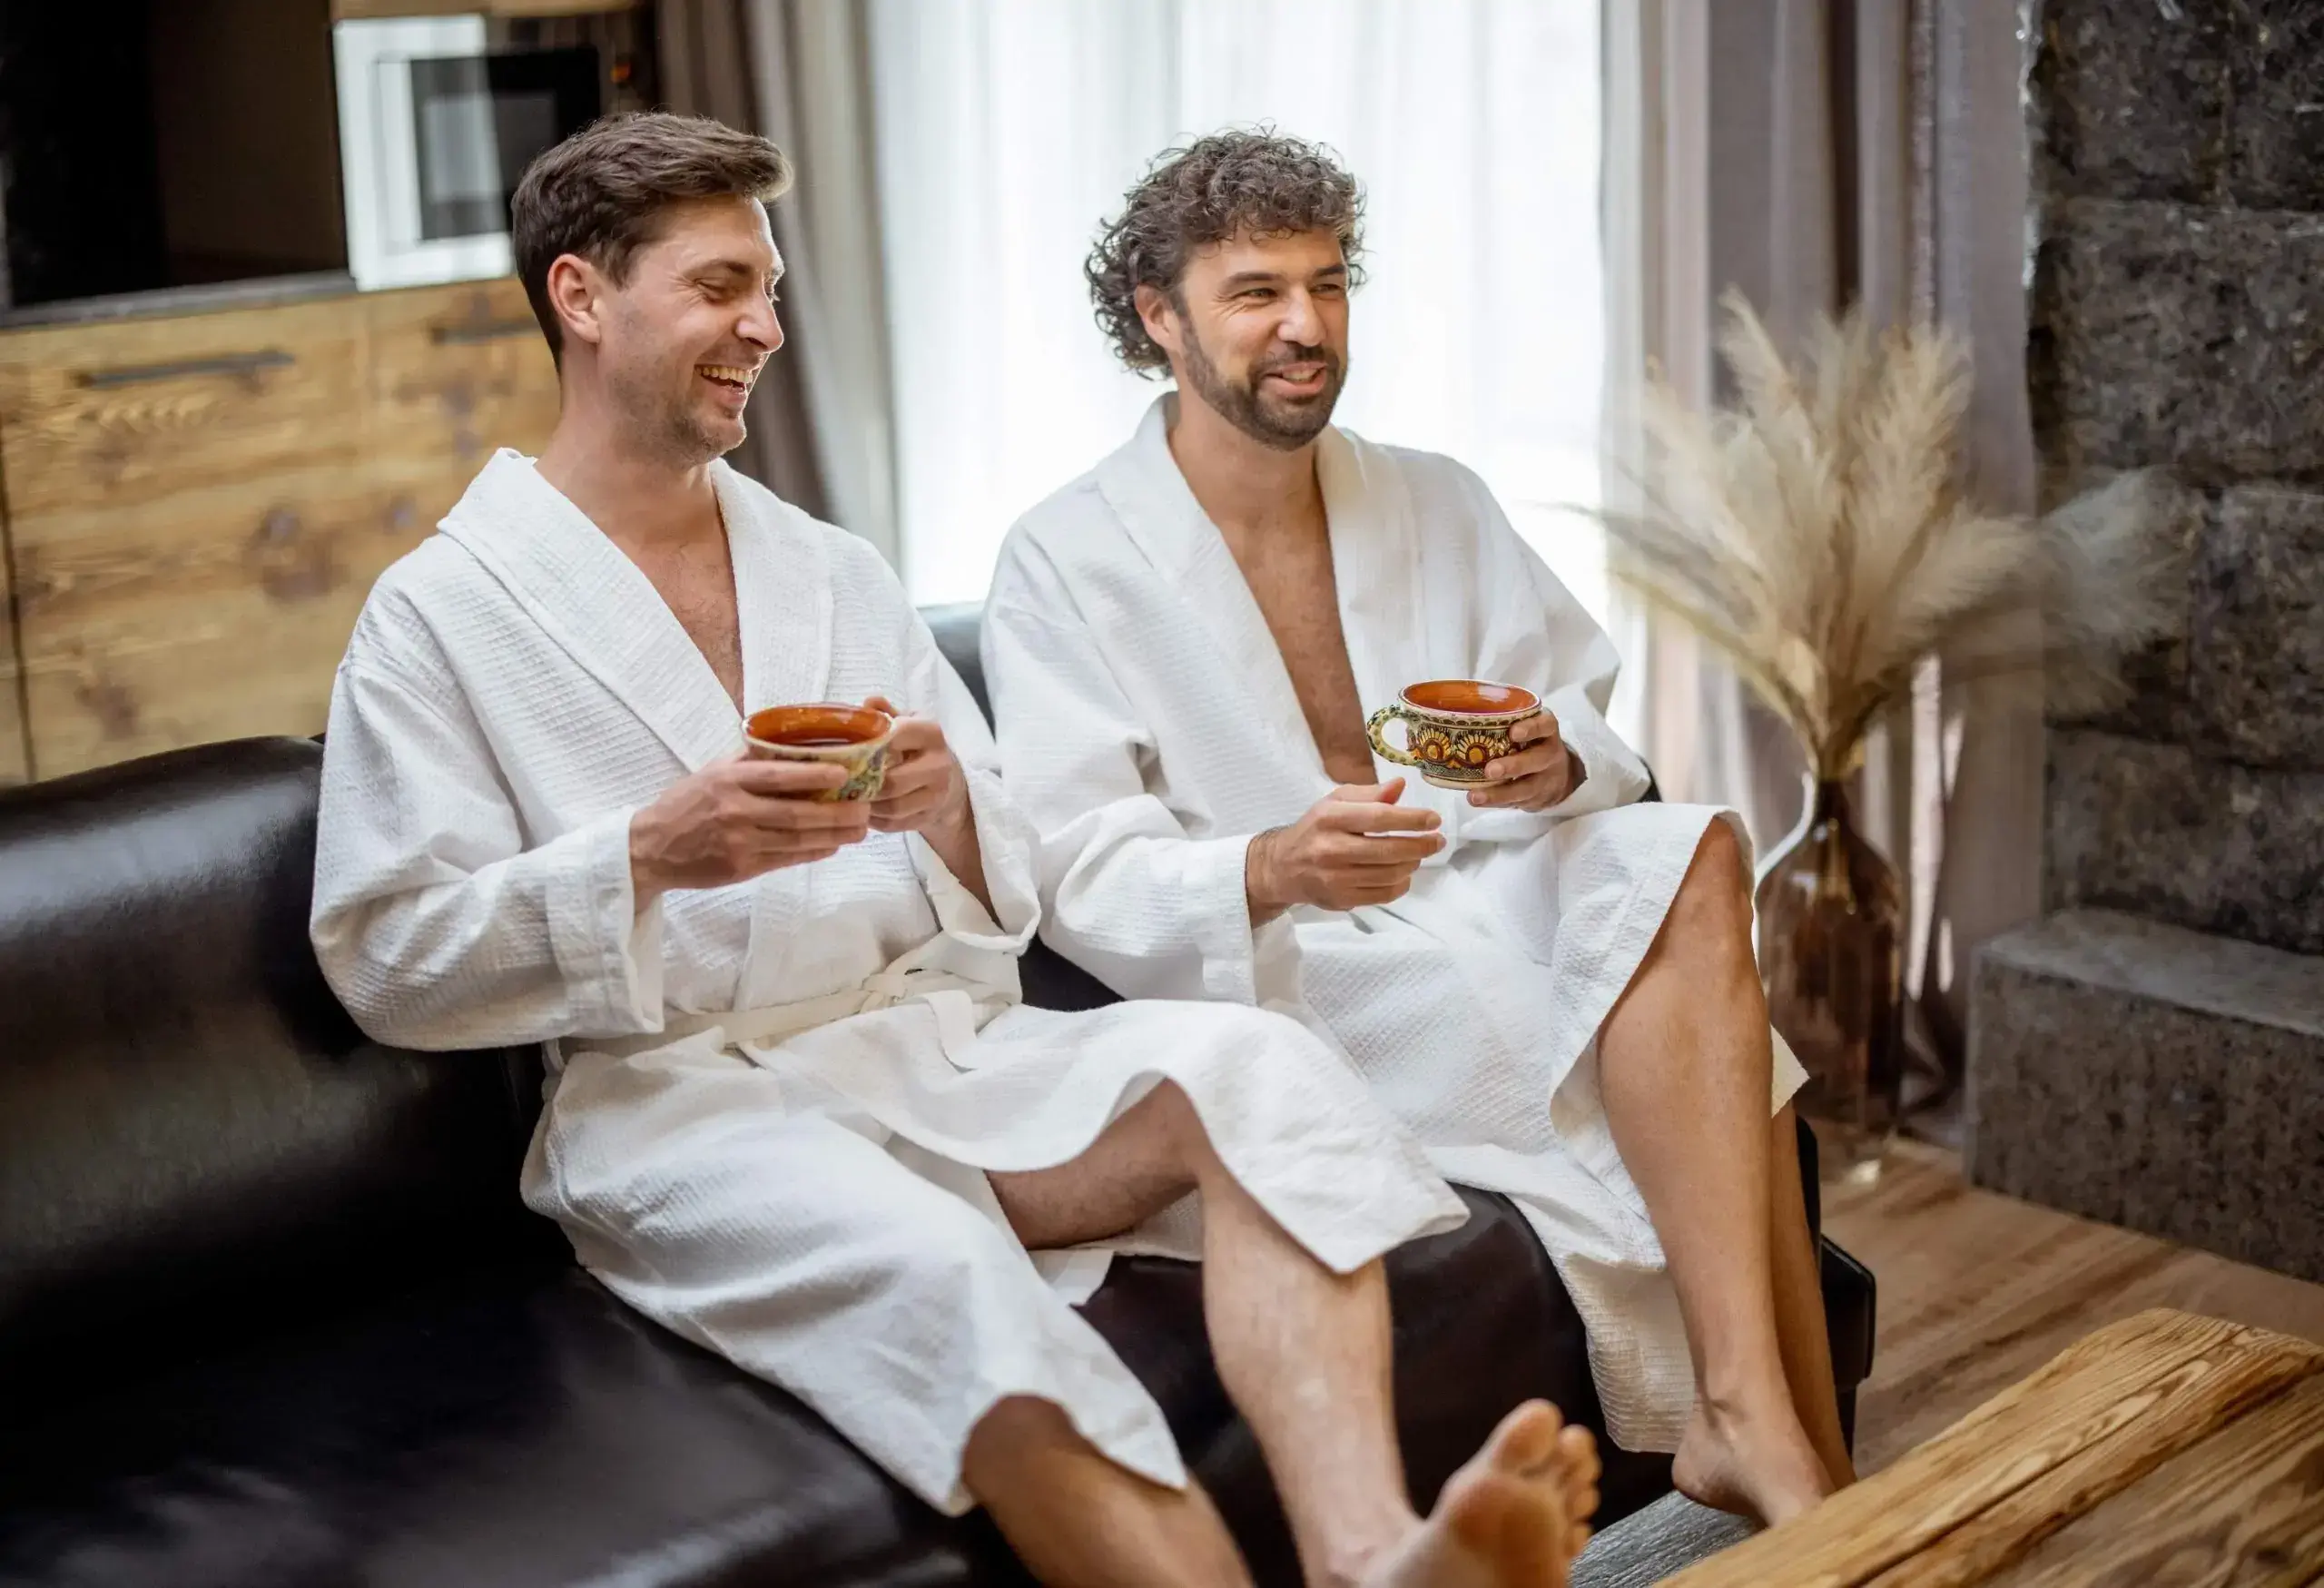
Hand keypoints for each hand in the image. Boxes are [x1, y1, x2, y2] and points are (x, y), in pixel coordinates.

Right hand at [629, 753, 873, 902]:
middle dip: (836, 813)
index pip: (778, 776)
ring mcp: (739, 842)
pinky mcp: (741, 868)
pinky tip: (832, 847)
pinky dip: (812, 853)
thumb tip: (794, 742)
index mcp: (729, 780)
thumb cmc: (688, 803)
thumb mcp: (713, 771)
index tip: (845, 773)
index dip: (814, 775)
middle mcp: (735, 810)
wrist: (652, 847)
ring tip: (859, 831)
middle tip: (865, 810)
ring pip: (796, 839)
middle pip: (796, 813)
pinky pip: (786, 859)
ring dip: (832, 836)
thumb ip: (751, 759)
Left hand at [862, 695, 969, 836]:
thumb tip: (867, 703)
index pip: (898, 735)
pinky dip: (875, 820)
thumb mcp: (909, 724)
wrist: (951, 783)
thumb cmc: (920, 749)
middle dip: (866, 783)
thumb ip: (887, 714)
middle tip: (846, 780)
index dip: (872, 743)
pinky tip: (865, 811)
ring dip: (868, 804)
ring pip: (893, 807)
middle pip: (893, 781)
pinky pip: (894, 824)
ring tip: (853, 797)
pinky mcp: (928, 817)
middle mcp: (938, 765)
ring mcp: (936, 795)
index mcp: (932, 734)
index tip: (854, 747)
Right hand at [1246, 778, 1444, 917]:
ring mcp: (1334, 878)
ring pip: (1389, 874)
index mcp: (1330, 818)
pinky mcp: (1340, 899)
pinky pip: (1382, 894)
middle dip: (1421, 845)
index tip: (1434, 819)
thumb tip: (1400, 786)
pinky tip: (1403, 874)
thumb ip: (1369, 794)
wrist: (1283, 866)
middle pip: (1388, 850)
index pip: (1379, 817)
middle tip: (1437, 841)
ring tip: (1418, 855)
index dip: (1412, 819)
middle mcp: (1330, 848)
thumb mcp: (1335, 802)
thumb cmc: (1316, 828)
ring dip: (1412, 864)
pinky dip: (1401, 885)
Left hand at [1468, 711, 1581, 810]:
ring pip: (1527, 787)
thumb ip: (1501, 720)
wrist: (1560, 775)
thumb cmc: (1529, 741)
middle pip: (1538, 759)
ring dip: (1500, 793)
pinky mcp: (1537, 798)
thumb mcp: (1525, 726)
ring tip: (1475, 796)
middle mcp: (1550, 753)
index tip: (1514, 732)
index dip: (1532, 728)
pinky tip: (1479, 801)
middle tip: (1490, 770)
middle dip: (1514, 766)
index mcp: (1547, 730)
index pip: (1546, 725)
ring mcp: (1546, 778)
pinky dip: (1497, 802)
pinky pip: (1517, 802)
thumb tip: (1452, 714)